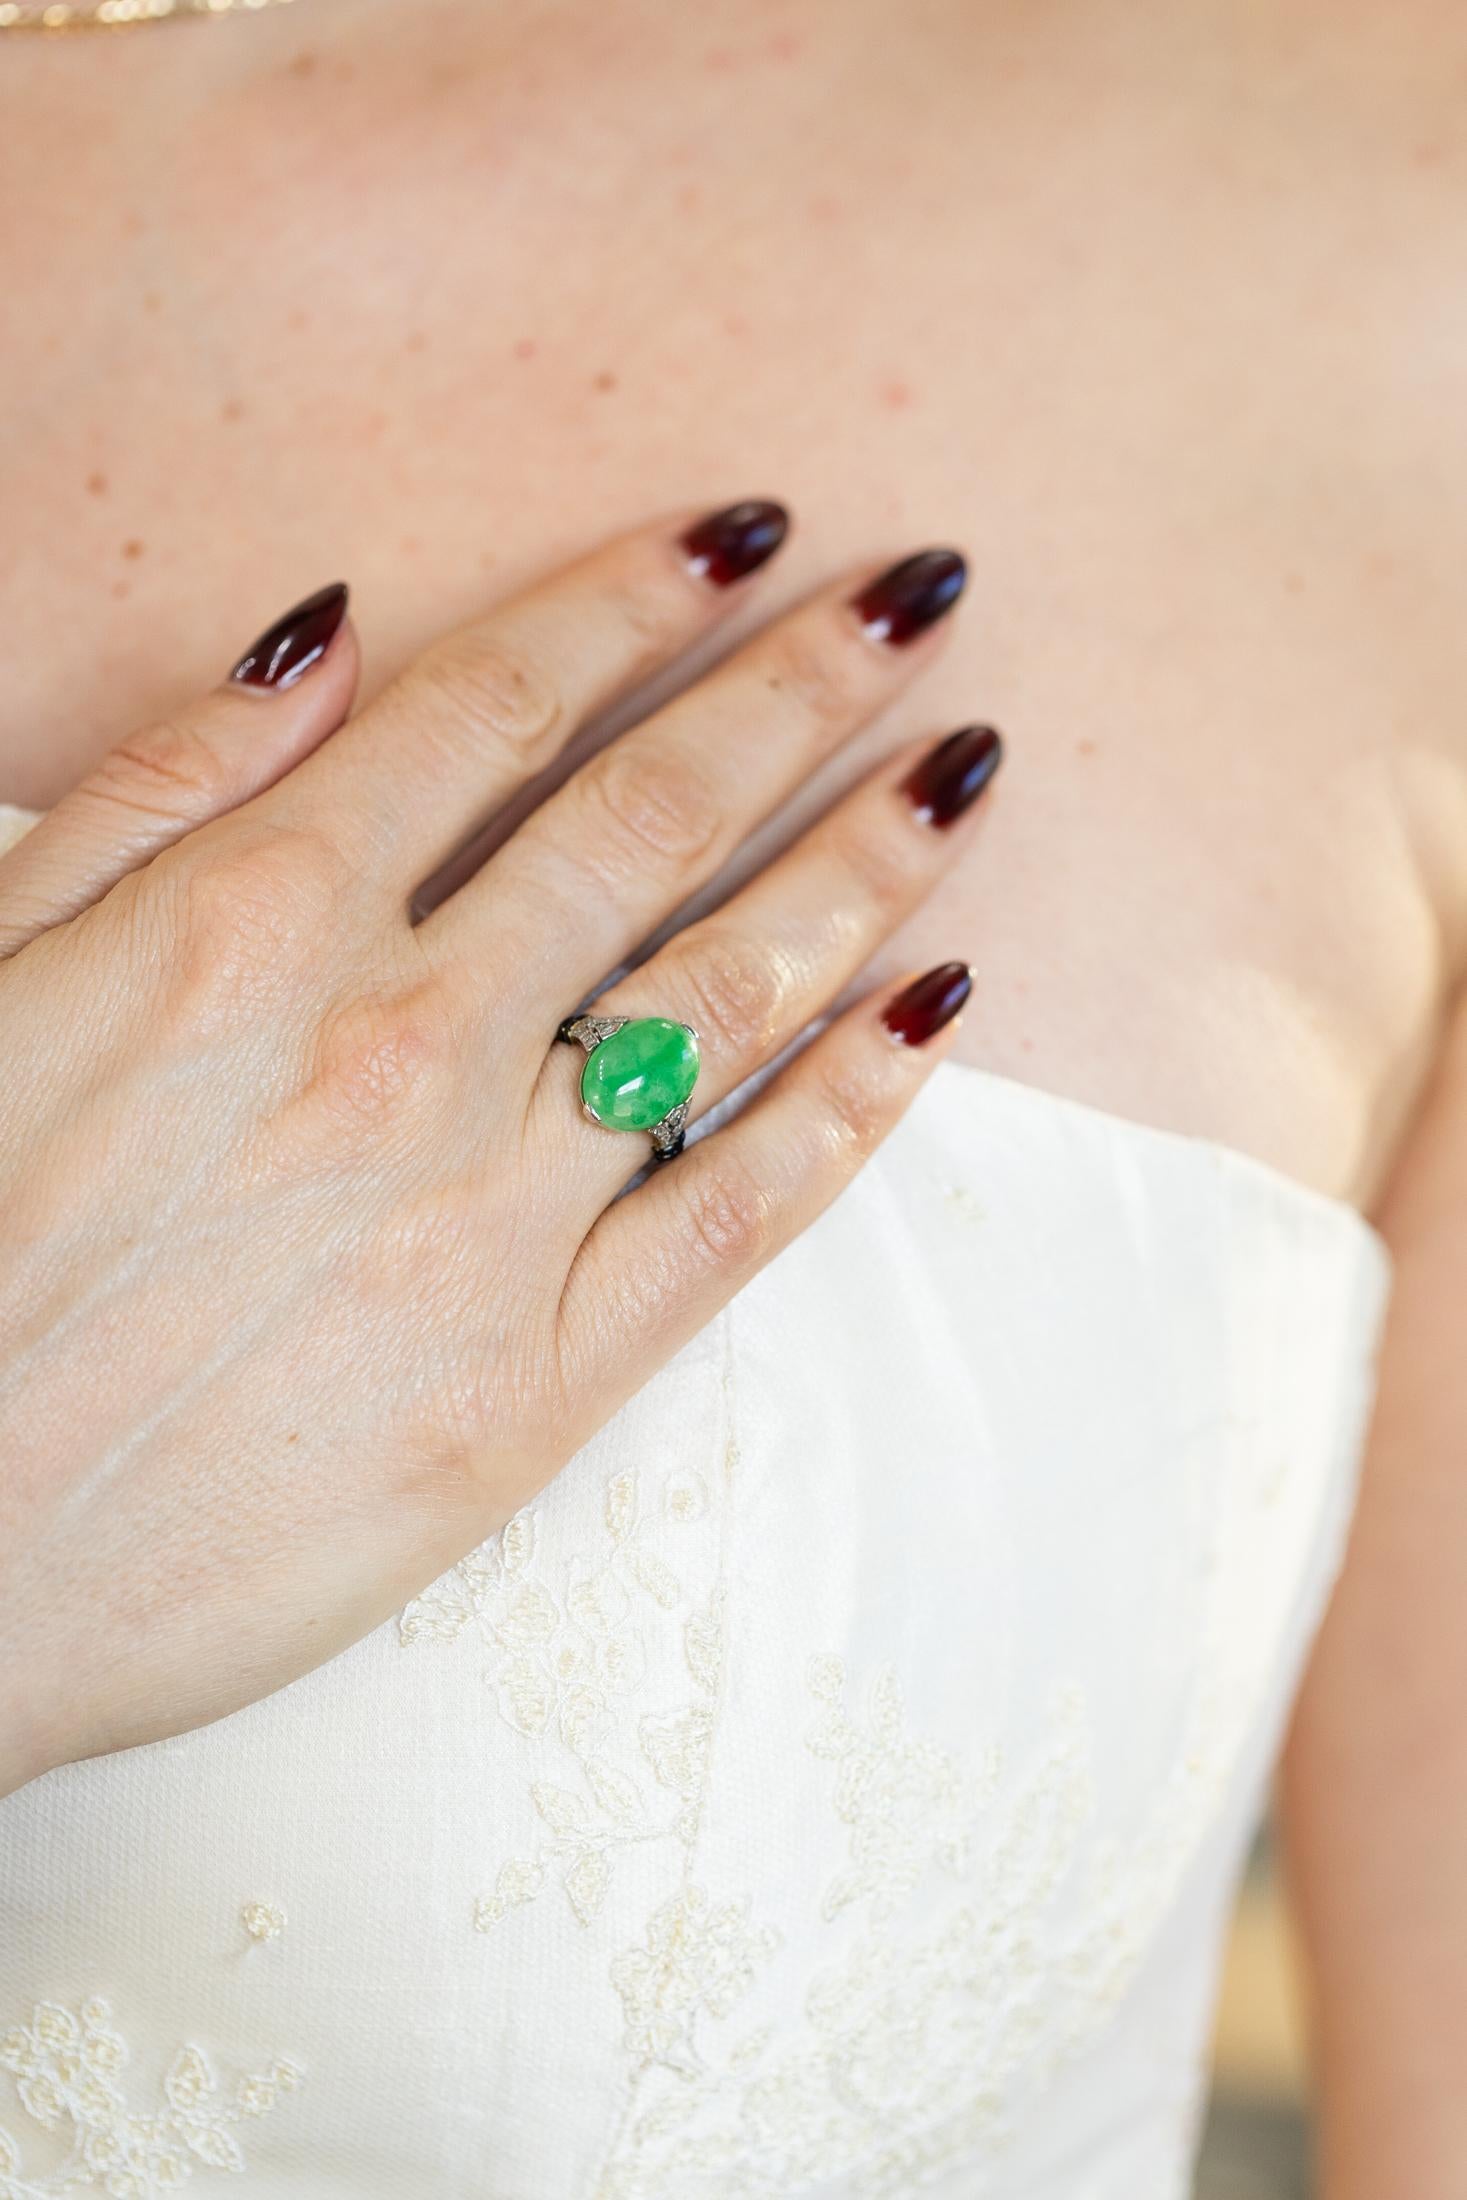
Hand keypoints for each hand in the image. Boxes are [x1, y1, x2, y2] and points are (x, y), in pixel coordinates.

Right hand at [0, 503, 997, 1795]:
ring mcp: (488, 1215)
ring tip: (961, 775)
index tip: (745, 534)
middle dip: (799, 688)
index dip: (635, 596)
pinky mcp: (537, 1382)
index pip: (499, 704)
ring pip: (725, 997)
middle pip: (652, 819)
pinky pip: (739, 1216)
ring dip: (861, 864)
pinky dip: (850, 1106)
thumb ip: (163, 789)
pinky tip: (930, 1014)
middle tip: (919, 605)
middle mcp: (404, 1043)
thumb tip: (329, 633)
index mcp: (258, 921)